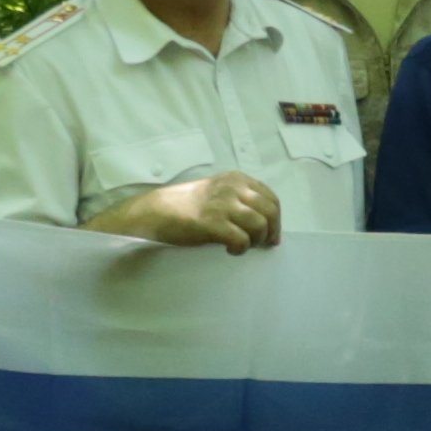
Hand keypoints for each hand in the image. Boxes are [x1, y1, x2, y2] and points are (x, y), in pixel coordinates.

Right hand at [159, 172, 281, 250]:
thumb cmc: (186, 204)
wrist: (155, 211)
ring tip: (242, 245)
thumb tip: (265, 222)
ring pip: (260, 225)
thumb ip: (240, 200)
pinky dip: (241, 249)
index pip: (271, 199)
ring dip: (256, 241)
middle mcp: (233, 188)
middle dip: (271, 232)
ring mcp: (223, 204)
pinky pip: (242, 240)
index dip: (276, 220)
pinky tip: (230, 250)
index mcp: (237, 179)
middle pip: (270, 212)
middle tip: (262, 245)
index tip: (271, 235)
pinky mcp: (212, 223)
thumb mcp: (218, 192)